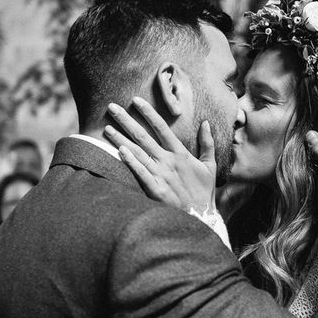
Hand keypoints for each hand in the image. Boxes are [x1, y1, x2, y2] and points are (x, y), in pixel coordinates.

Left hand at [104, 98, 216, 212]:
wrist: (202, 217)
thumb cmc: (204, 192)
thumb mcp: (210, 166)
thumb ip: (207, 143)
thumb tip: (206, 122)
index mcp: (181, 154)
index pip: (162, 128)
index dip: (148, 113)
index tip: (135, 100)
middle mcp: (169, 161)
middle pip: (144, 136)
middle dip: (126, 121)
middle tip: (111, 108)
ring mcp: (161, 175)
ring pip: (138, 152)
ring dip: (121, 139)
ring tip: (107, 128)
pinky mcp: (156, 190)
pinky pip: (141, 173)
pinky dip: (131, 162)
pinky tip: (119, 151)